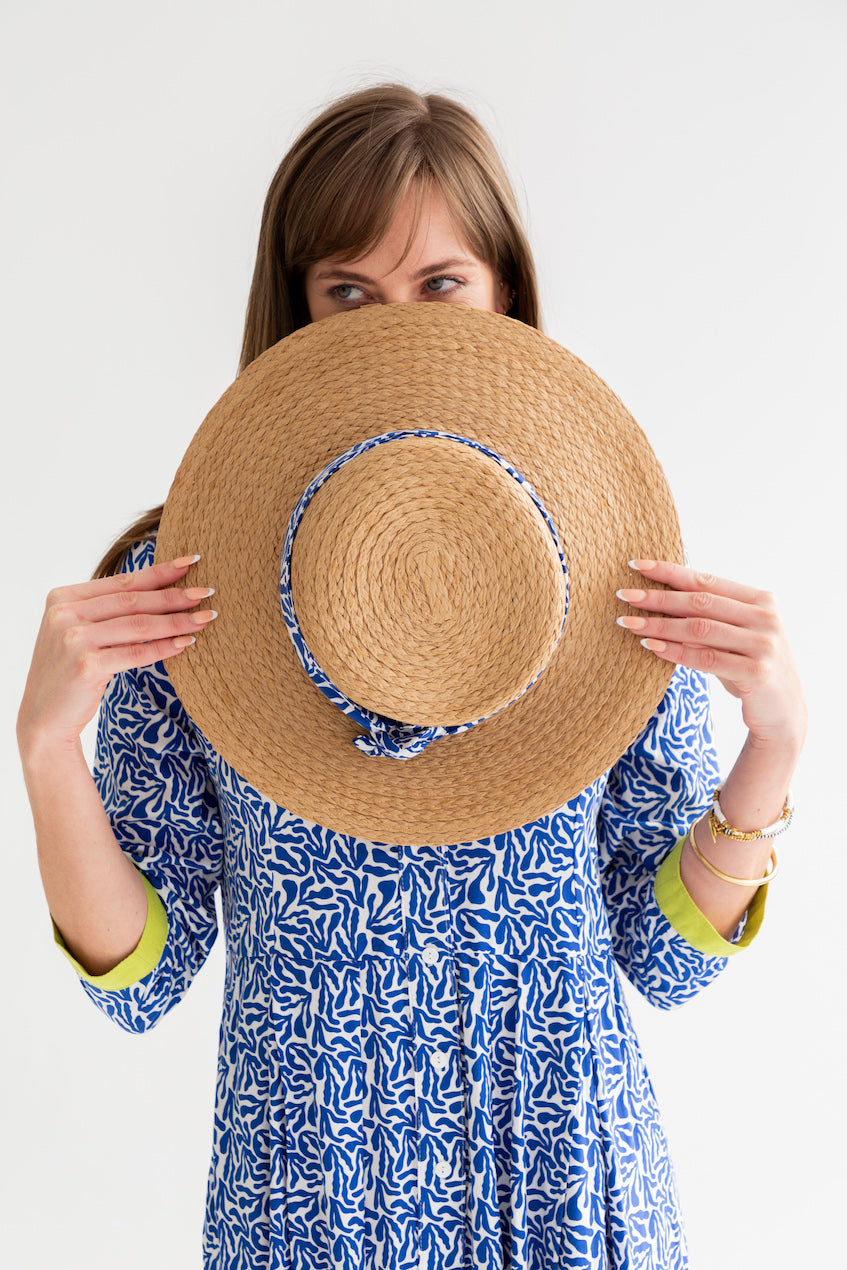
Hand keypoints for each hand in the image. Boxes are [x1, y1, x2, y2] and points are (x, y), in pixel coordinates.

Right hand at [17, 555, 216, 755]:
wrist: (44, 717)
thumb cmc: (70, 671)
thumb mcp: (80, 632)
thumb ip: (107, 611)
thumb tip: (163, 590)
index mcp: (62, 598)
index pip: (121, 583)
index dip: (159, 572)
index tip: (191, 562)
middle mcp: (64, 614)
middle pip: (133, 601)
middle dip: (174, 596)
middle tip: (207, 592)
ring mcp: (73, 640)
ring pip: (138, 625)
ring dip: (176, 621)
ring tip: (205, 618)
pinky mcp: (86, 666)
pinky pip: (136, 653)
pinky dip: (165, 647)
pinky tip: (187, 643)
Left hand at [616, 559, 806, 751]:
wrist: (784, 713)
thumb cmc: (750, 668)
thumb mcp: (736, 636)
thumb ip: (711, 616)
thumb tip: (660, 595)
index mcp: (761, 600)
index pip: (707, 581)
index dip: (670, 572)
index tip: (637, 565)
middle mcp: (766, 618)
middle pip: (700, 602)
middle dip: (658, 597)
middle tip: (625, 595)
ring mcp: (764, 645)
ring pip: (699, 629)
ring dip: (660, 625)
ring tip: (630, 623)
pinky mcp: (756, 672)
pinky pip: (706, 659)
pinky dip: (675, 652)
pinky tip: (651, 647)